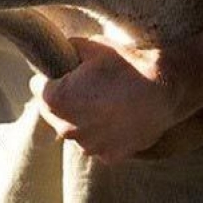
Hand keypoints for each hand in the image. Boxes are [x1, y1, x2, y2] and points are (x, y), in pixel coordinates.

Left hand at [32, 36, 192, 162]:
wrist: (164, 89)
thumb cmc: (127, 65)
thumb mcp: (92, 46)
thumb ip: (68, 50)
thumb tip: (60, 51)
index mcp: (56, 100)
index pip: (38, 86)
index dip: (52, 76)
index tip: (66, 72)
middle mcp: (66, 128)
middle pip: (53, 112)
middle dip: (64, 100)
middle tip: (87, 87)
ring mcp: (88, 145)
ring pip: (76, 130)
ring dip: (83, 119)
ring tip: (106, 103)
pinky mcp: (109, 156)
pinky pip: (98, 143)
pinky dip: (104, 133)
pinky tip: (119, 117)